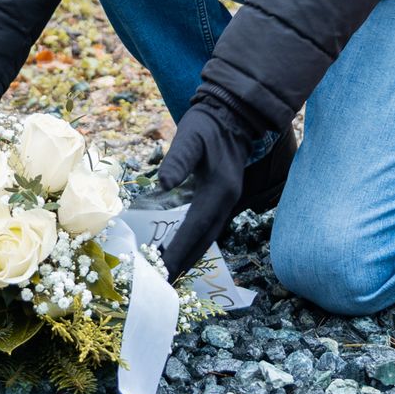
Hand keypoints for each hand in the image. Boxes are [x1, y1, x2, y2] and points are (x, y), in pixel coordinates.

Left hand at [152, 98, 253, 278]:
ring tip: (170, 270)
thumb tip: (162, 184)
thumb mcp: (190, 137)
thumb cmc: (206, 123)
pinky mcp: (223, 197)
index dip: (180, 249)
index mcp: (219, 189)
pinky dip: (195, 241)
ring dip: (191, 254)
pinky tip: (181, 246)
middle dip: (186, 261)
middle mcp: (227, 200)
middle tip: (164, 280)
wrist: (233, 112)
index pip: (196, 227)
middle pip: (206, 239)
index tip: (163, 269)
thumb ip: (177, 160)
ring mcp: (228, 199)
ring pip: (210, 235)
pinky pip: (210, 226)